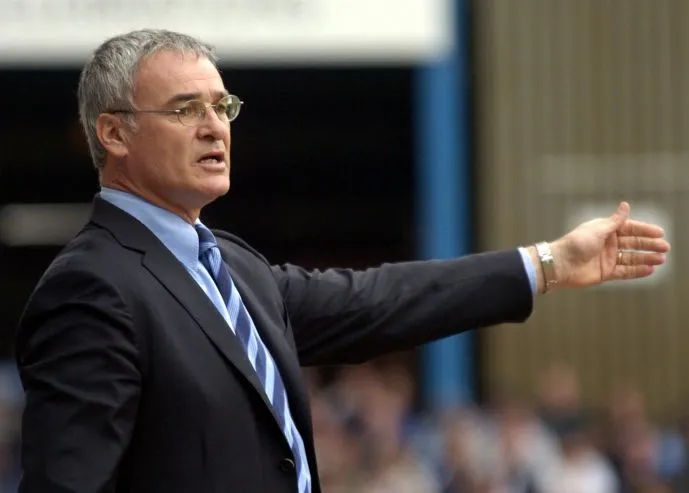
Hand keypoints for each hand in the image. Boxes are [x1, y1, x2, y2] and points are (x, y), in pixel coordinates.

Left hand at [549, 201, 669, 288]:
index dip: (644, 230)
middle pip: (633, 244)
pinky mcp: (605, 272)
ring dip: (646, 258)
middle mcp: (607, 244)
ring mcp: (607, 258)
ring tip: (660, 259)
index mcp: (604, 230)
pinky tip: (649, 270)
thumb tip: (625, 205)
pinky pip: (625, 272)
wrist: (560, 265)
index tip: (659, 233)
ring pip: (631, 258)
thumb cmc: (575, 244)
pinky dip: (637, 271)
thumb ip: (614, 221)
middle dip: (649, 245)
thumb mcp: (597, 229)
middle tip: (664, 248)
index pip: (629, 228)